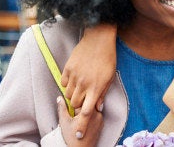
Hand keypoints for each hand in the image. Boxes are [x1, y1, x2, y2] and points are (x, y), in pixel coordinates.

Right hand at [58, 96, 102, 145]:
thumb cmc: (72, 138)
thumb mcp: (64, 121)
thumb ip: (62, 108)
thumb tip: (60, 98)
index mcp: (88, 111)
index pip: (81, 99)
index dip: (74, 103)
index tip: (71, 107)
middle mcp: (97, 113)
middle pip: (87, 104)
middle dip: (80, 108)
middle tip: (74, 116)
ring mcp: (100, 119)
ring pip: (91, 110)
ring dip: (85, 113)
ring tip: (78, 122)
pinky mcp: (101, 124)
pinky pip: (95, 116)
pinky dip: (90, 118)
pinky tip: (83, 125)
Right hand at [61, 23, 116, 139]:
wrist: (98, 39)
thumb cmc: (107, 58)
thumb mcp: (109, 77)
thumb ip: (102, 93)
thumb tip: (98, 107)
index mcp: (96, 88)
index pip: (87, 112)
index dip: (82, 125)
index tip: (79, 134)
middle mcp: (84, 84)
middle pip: (75, 105)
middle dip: (78, 106)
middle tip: (83, 99)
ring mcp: (75, 76)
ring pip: (68, 95)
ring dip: (73, 95)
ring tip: (80, 87)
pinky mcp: (68, 69)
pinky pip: (63, 83)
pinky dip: (67, 84)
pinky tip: (75, 78)